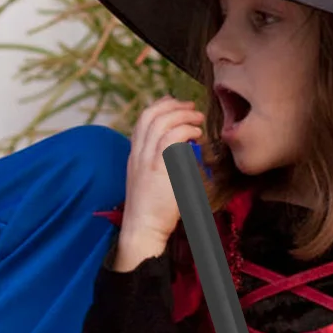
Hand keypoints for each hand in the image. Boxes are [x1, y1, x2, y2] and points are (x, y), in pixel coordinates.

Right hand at [113, 97, 204, 268]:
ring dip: (183, 116)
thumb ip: (161, 162)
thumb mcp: (150, 181)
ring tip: (198, 120)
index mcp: (134, 155)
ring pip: (161, 123)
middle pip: (150, 115)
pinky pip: (171, 139)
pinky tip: (196, 136)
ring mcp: (146, 160)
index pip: (142, 120)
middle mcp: (138, 154)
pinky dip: (185, 131)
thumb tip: (183, 149)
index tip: (176, 103)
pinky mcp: (158, 169)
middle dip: (173, 105)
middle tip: (192, 108)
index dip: (159, 106)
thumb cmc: (152, 210)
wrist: (143, 228)